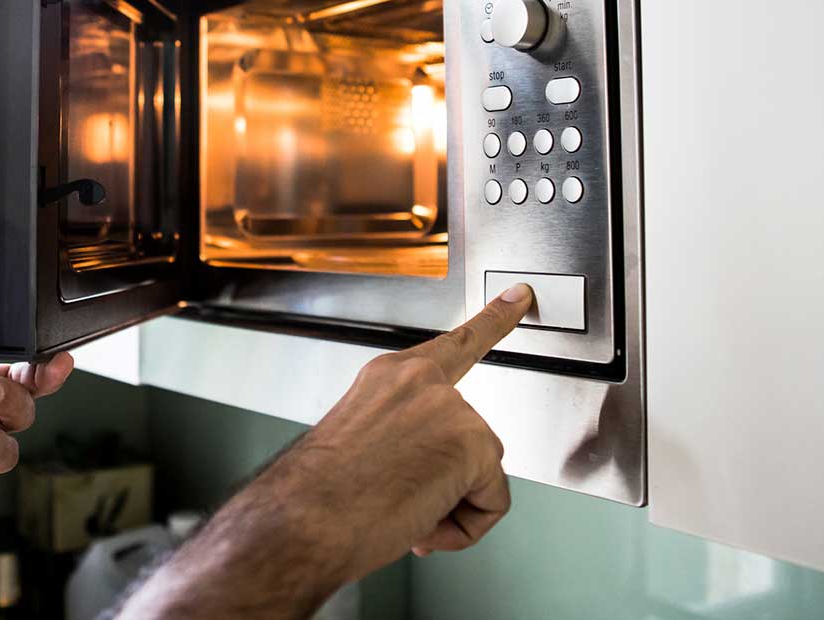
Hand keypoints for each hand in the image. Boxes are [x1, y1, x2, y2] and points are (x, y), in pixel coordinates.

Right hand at [117, 285, 531, 617]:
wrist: (303, 520)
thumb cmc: (319, 494)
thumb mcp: (360, 444)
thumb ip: (405, 437)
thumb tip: (429, 473)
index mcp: (390, 377)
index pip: (455, 343)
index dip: (495, 319)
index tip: (519, 295)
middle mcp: (422, 382)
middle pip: (472, 439)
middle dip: (446, 482)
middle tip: (397, 499)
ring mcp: (451, 407)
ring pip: (481, 474)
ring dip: (447, 506)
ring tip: (398, 510)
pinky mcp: (474, 441)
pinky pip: (492, 502)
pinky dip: (465, 527)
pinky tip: (422, 520)